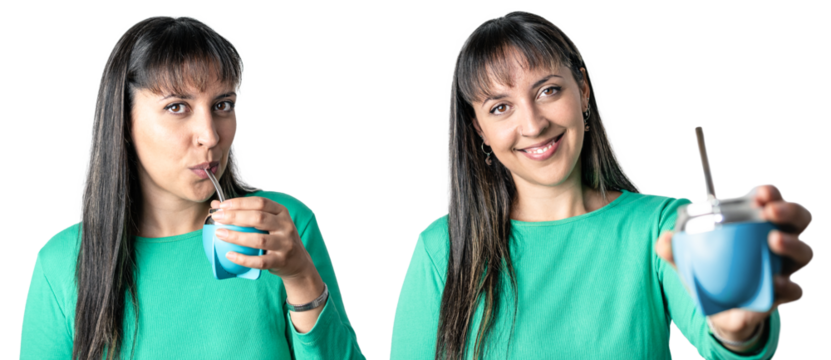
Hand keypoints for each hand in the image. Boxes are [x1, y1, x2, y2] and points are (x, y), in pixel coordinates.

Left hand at [209, 197, 314, 279]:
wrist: (298, 262)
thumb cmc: (277, 238)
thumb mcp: (269, 223)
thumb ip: (246, 213)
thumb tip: (215, 205)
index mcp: (281, 212)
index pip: (260, 202)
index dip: (240, 203)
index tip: (222, 206)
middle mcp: (285, 226)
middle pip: (259, 218)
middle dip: (235, 216)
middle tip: (217, 218)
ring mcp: (285, 244)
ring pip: (259, 239)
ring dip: (237, 236)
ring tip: (219, 234)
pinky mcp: (281, 260)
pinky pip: (260, 261)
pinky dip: (244, 259)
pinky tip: (229, 255)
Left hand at [655, 184, 814, 343]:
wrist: (718, 310)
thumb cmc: (709, 272)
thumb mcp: (687, 258)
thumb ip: (674, 248)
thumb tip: (664, 239)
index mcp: (756, 225)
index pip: (770, 202)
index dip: (770, 194)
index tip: (760, 193)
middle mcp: (777, 242)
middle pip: (799, 221)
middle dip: (790, 211)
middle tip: (771, 212)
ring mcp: (783, 267)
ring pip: (803, 252)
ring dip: (792, 244)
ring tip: (773, 240)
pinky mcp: (782, 293)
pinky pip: (795, 290)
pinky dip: (788, 286)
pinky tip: (775, 282)